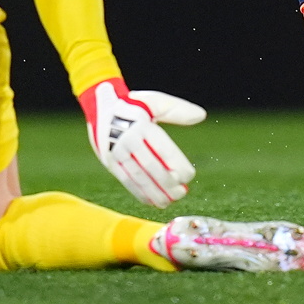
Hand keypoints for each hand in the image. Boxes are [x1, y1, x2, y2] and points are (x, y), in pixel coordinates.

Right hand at [79, 79, 204, 206]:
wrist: (101, 106)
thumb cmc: (135, 104)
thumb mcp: (156, 101)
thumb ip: (178, 110)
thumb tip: (201, 116)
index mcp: (143, 125)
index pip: (163, 149)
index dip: (177, 165)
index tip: (189, 176)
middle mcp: (129, 139)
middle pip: (151, 166)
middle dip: (168, 183)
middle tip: (182, 193)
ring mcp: (117, 152)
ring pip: (138, 176)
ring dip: (154, 192)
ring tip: (169, 202)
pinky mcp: (110, 162)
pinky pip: (126, 180)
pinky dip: (139, 193)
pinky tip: (151, 201)